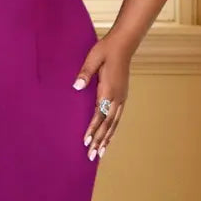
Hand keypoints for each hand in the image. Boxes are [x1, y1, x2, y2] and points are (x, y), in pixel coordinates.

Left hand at [73, 32, 133, 160]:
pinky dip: (113, 130)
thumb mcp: (93, 58)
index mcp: (108, 89)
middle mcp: (117, 97)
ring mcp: (121, 97)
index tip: (85, 142)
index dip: (92, 129)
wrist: (123, 44)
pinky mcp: (122, 96)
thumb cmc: (106, 50)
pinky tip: (109, 137)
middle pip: (108, 124)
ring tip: (101, 153)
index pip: (99, 115)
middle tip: (92, 156)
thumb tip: (77, 86)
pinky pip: (117, 117)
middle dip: (99, 141)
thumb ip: (85, 73)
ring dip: (107, 139)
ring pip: (114, 123)